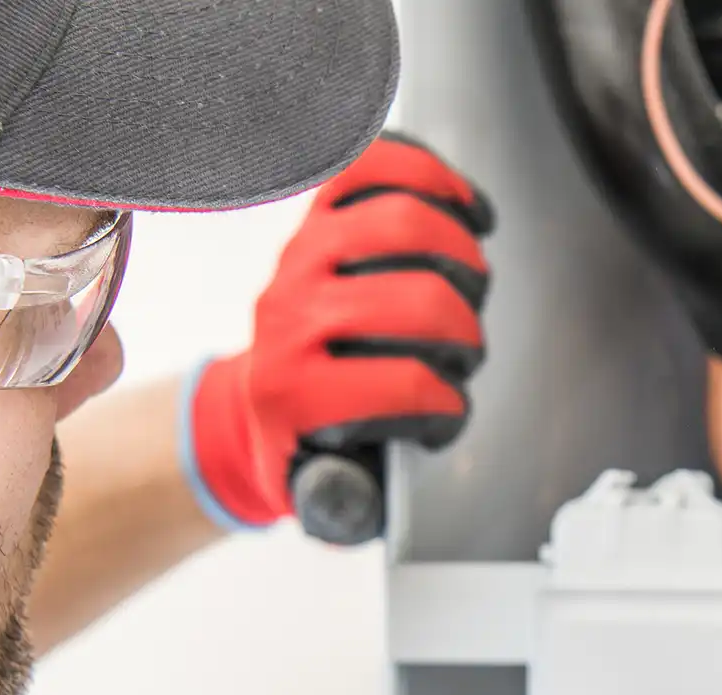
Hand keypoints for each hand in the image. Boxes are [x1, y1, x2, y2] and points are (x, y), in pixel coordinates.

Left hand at [181, 132, 494, 531]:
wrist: (252, 406)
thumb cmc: (304, 445)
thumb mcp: (320, 494)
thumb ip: (348, 501)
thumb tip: (366, 494)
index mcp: (291, 392)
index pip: (403, 384)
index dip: (446, 405)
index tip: (446, 414)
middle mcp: (289, 316)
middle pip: (418, 299)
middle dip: (463, 332)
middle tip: (463, 352)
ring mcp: (301, 257)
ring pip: (406, 223)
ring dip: (462, 258)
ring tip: (468, 287)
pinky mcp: (315, 216)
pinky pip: (375, 166)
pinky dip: (431, 177)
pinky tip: (464, 209)